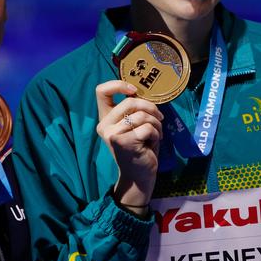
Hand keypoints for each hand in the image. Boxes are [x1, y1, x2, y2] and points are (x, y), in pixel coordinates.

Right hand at [96, 80, 163, 211]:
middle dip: (150, 108)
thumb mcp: (134, 125)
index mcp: (105, 118)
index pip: (101, 91)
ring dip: (156, 123)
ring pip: (141, 115)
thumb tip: (145, 92)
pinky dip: (156, 133)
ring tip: (156, 133)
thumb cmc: (140, 148)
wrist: (139, 176)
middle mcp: (104, 125)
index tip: (134, 90)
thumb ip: (134, 110)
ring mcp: (112, 134)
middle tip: (159, 118)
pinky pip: (147, 127)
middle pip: (130, 101)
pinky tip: (153, 142)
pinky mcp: (123, 142)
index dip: (118, 84)